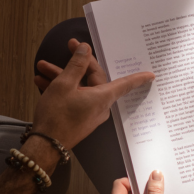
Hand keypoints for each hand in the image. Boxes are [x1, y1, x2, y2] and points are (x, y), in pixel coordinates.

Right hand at [33, 39, 154, 149]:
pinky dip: (61, 91)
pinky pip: (74, 99)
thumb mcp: (64, 84)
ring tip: (42, 70)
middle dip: (74, 65)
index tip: (150, 75)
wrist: (45, 145)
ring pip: (79, 88)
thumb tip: (85, 50)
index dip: (137, 77)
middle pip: (92, 79)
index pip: (124, 83)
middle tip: (68, 48)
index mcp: (102, 97)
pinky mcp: (78, 120)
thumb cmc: (56, 116)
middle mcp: (99, 107)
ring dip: (61, 77)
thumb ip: (76, 64)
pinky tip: (43, 83)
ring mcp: (88, 115)